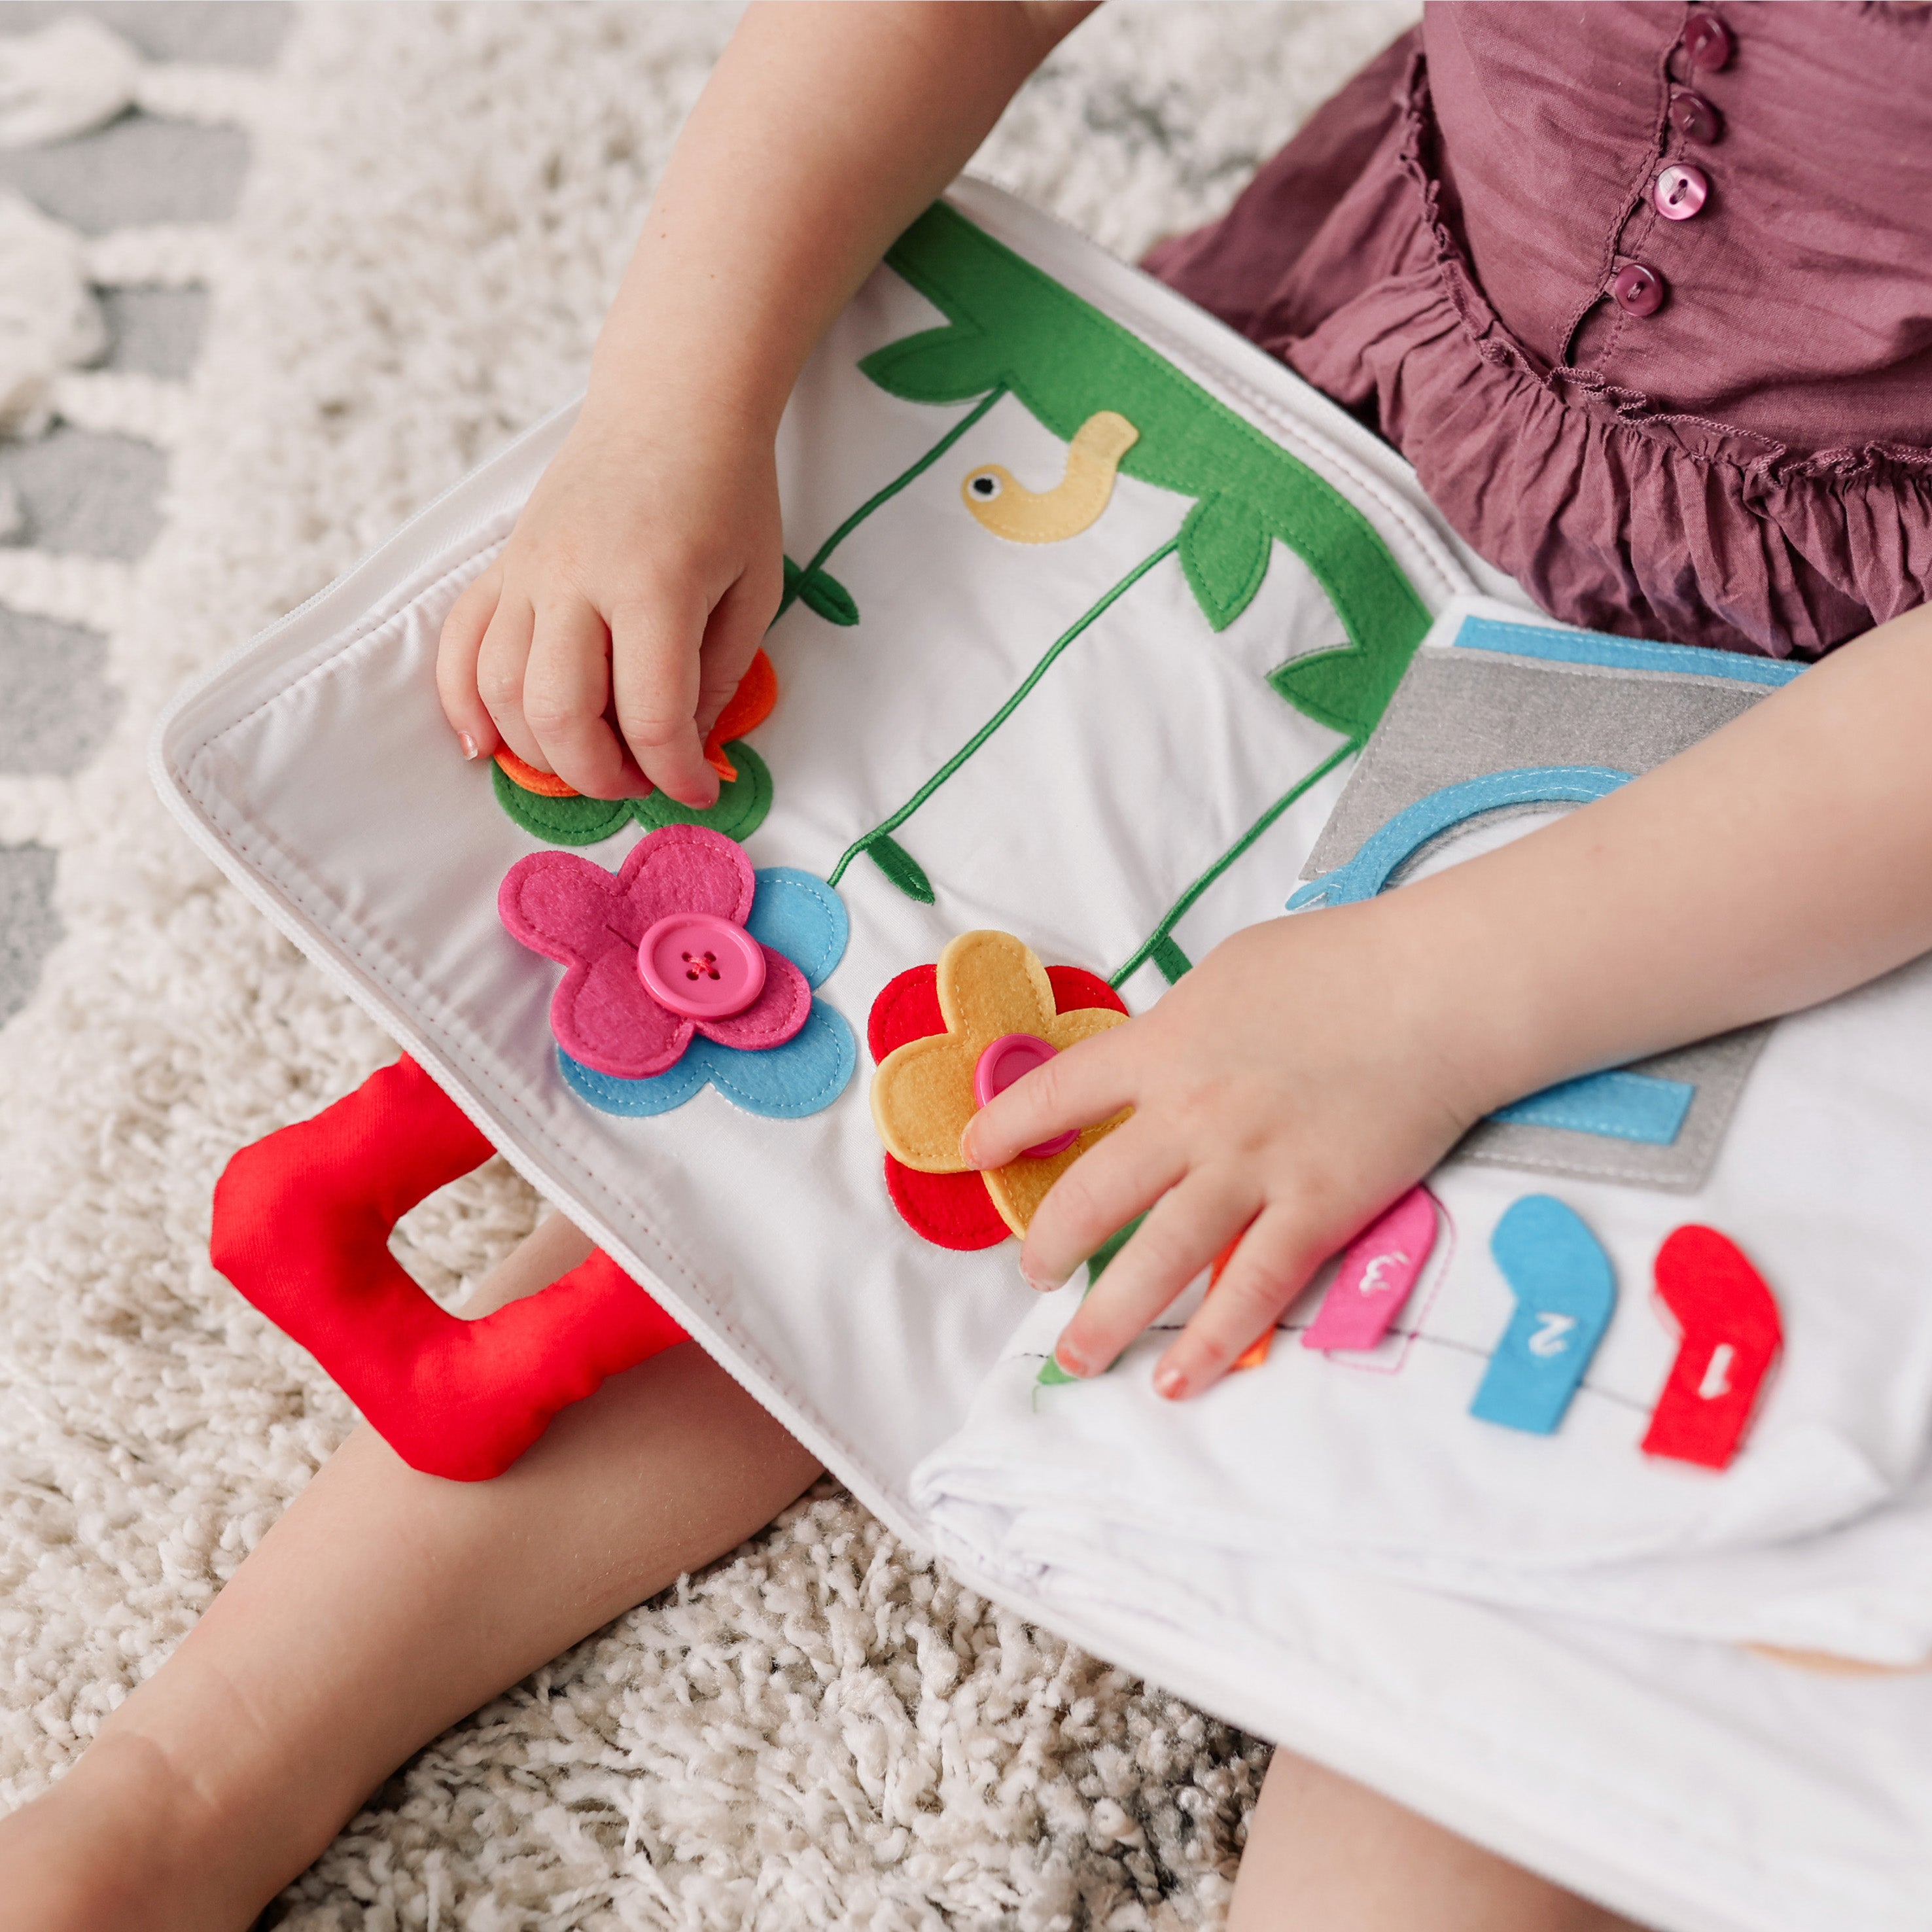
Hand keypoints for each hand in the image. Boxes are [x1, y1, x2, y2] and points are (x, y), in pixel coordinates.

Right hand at [436, 390, 783, 806]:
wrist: (670, 404)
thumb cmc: (727, 495)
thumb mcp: (754, 588)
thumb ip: (720, 674)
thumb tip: (685, 749)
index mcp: (654, 585)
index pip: (652, 715)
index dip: (677, 774)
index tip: (699, 790)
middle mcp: (577, 578)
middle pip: (560, 715)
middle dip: (599, 776)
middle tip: (638, 782)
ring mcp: (528, 570)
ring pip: (501, 691)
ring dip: (538, 752)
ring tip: (584, 765)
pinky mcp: (501, 565)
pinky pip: (458, 645)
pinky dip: (463, 703)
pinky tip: (485, 745)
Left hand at [960, 906, 1491, 1398]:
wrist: (1436, 989)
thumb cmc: (1340, 962)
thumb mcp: (1229, 974)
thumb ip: (1181, 1026)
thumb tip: (1154, 1060)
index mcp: (1163, 1046)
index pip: (1059, 1093)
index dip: (1007, 1127)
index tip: (975, 1152)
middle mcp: (1191, 1115)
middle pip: (1094, 1194)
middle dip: (1049, 1244)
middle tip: (1034, 1275)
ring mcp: (1251, 1167)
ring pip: (1159, 1257)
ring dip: (1109, 1316)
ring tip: (1076, 1356)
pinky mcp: (1316, 1209)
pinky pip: (1253, 1287)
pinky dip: (1216, 1341)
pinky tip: (1180, 1379)